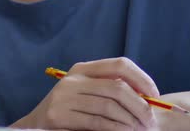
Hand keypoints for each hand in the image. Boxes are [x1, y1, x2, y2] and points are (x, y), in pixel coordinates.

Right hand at [12, 57, 158, 130]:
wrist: (35, 126)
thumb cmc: (70, 113)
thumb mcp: (87, 95)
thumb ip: (109, 90)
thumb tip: (149, 97)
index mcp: (82, 69)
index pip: (119, 64)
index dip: (142, 79)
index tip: (155, 96)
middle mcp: (72, 79)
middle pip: (117, 87)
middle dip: (140, 106)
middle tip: (151, 121)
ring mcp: (63, 96)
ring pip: (109, 106)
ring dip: (130, 121)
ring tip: (139, 130)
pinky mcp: (58, 114)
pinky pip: (97, 121)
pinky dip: (116, 128)